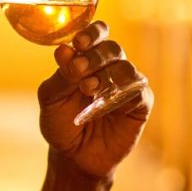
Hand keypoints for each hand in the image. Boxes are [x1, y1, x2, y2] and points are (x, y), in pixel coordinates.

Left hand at [36, 21, 152, 177]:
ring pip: (126, 67)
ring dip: (106, 76)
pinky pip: (137, 91)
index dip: (92, 33)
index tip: (79, 42)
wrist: (74, 157)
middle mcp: (110, 66)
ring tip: (88, 90)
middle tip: (79, 70)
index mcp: (88, 58)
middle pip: (112, 48)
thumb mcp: (51, 100)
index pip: (97, 33)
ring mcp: (127, 84)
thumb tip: (64, 50)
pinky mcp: (140, 104)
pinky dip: (120, 95)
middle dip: (94, 57)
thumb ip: (59, 76)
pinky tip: (104, 105)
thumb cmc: (62, 124)